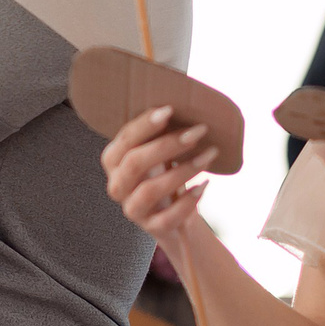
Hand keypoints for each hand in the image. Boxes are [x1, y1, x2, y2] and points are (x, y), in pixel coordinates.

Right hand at [101, 107, 216, 260]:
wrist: (174, 218)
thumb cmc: (165, 174)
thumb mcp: (159, 152)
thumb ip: (160, 132)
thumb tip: (181, 98)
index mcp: (114, 161)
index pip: (125, 140)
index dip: (145, 125)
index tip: (170, 110)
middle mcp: (117, 185)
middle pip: (135, 163)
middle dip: (168, 144)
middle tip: (199, 131)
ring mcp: (132, 209)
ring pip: (150, 191)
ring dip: (183, 170)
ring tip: (210, 155)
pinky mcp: (151, 227)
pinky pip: (168, 218)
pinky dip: (188, 202)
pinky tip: (204, 185)